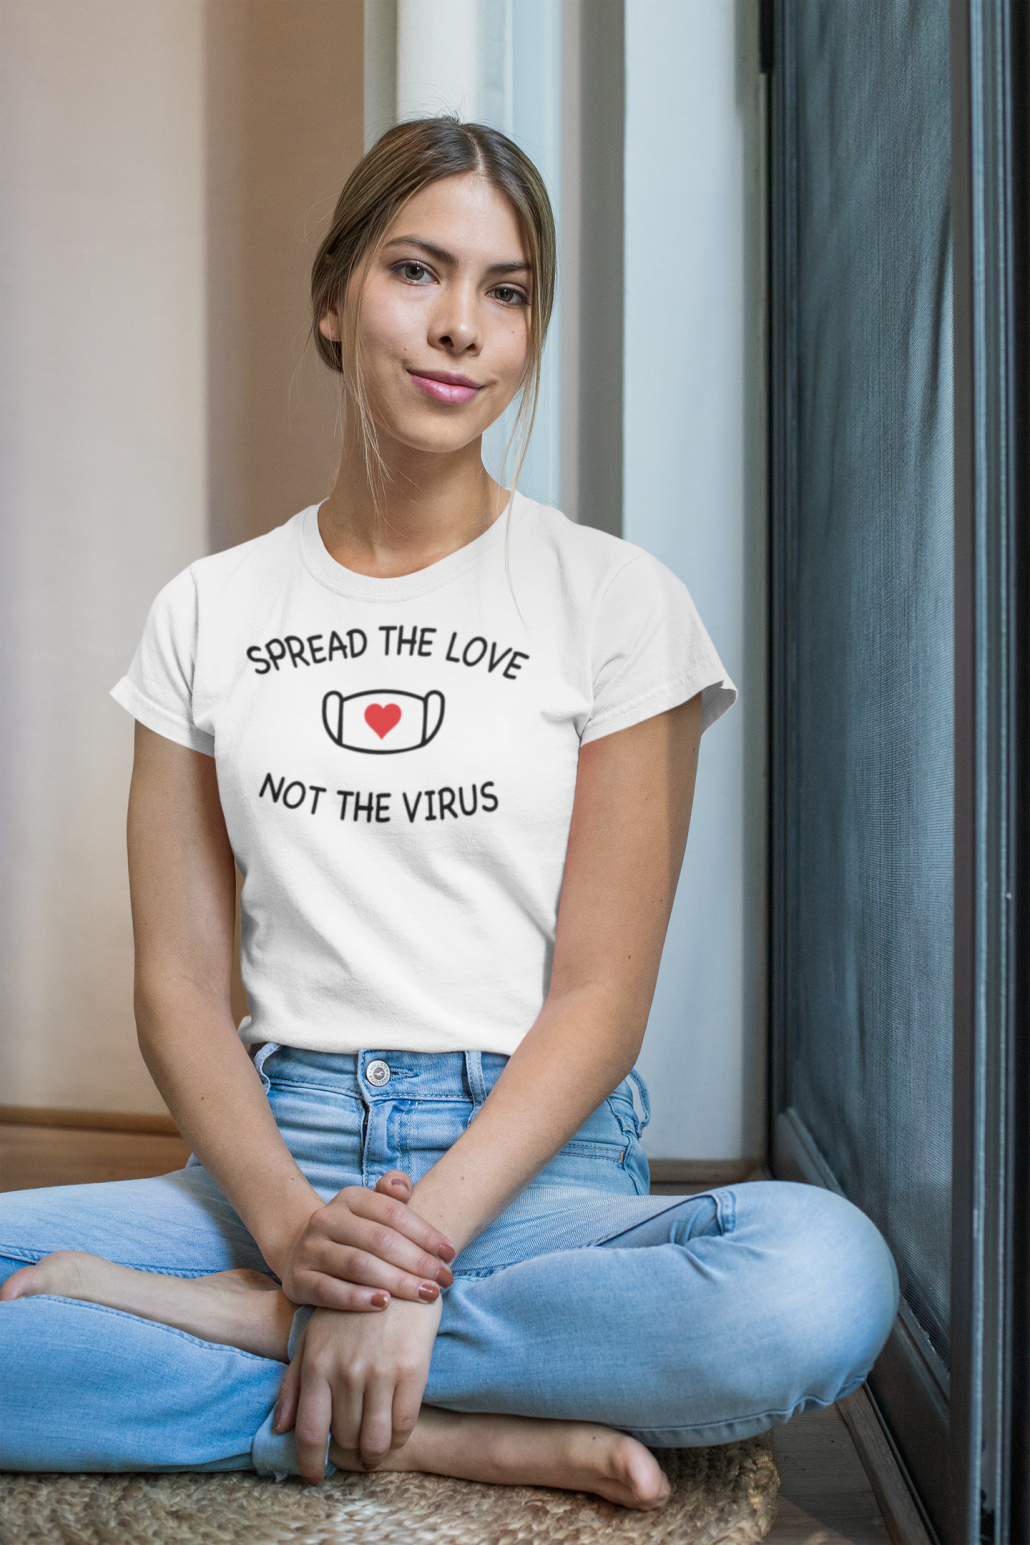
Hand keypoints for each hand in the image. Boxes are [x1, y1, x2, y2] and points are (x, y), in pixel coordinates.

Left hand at [273, 1294, 442, 1480]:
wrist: (398, 1269)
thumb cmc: (349, 1307)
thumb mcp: (313, 1336)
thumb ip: (294, 1383)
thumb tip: (280, 1428)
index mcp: (317, 1364)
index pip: (311, 1433)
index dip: (311, 1463)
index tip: (315, 1476)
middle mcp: (346, 1372)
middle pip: (346, 1438)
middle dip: (348, 1449)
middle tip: (354, 1445)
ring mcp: (380, 1371)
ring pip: (375, 1438)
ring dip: (374, 1451)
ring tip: (375, 1446)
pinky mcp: (412, 1368)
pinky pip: (404, 1423)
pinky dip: (398, 1437)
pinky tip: (395, 1431)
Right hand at [278, 1171, 454, 1312]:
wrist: (302, 1253)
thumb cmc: (355, 1232)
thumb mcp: (372, 1207)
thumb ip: (392, 1192)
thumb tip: (403, 1189)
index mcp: (350, 1198)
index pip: (393, 1213)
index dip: (425, 1233)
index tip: (450, 1254)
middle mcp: (327, 1219)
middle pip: (379, 1240)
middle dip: (417, 1261)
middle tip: (444, 1280)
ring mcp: (310, 1249)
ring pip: (358, 1265)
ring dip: (396, 1281)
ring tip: (425, 1294)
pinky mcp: (298, 1280)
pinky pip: (330, 1290)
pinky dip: (358, 1298)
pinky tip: (383, 1305)